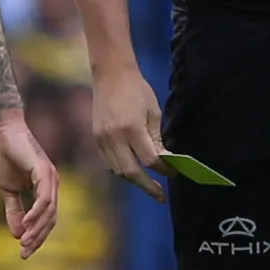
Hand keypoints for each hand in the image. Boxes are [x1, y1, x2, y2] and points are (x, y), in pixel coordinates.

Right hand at [0, 114, 58, 257]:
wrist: (2, 133)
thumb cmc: (6, 156)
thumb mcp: (8, 190)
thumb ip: (14, 210)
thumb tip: (17, 235)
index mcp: (46, 189)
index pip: (47, 220)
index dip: (37, 237)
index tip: (24, 253)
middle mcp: (52, 185)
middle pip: (51, 219)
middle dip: (38, 238)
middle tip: (24, 253)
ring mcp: (50, 177)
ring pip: (49, 211)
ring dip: (37, 229)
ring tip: (24, 243)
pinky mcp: (44, 171)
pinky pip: (44, 198)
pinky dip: (36, 213)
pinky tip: (25, 224)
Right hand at [91, 62, 166, 199]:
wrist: (110, 74)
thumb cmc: (137, 89)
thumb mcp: (153, 112)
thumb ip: (157, 138)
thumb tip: (164, 161)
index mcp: (131, 128)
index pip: (149, 160)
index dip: (163, 170)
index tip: (174, 173)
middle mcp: (114, 137)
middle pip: (131, 173)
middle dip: (147, 186)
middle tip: (161, 196)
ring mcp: (102, 139)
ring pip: (118, 171)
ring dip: (134, 180)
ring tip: (148, 185)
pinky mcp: (96, 138)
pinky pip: (109, 162)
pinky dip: (122, 170)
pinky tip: (133, 171)